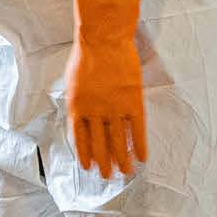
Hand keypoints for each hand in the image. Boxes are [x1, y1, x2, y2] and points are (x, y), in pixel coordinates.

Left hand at [67, 0, 145, 177]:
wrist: (104, 38)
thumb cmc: (86, 55)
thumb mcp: (72, 81)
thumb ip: (78, 102)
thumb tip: (81, 118)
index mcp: (77, 107)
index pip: (81, 139)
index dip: (85, 154)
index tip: (89, 167)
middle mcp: (95, 112)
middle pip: (100, 144)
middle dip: (104, 163)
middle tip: (107, 177)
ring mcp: (115, 108)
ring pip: (120, 141)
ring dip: (123, 160)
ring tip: (126, 174)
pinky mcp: (133, 101)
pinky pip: (138, 129)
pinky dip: (141, 145)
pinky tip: (143, 158)